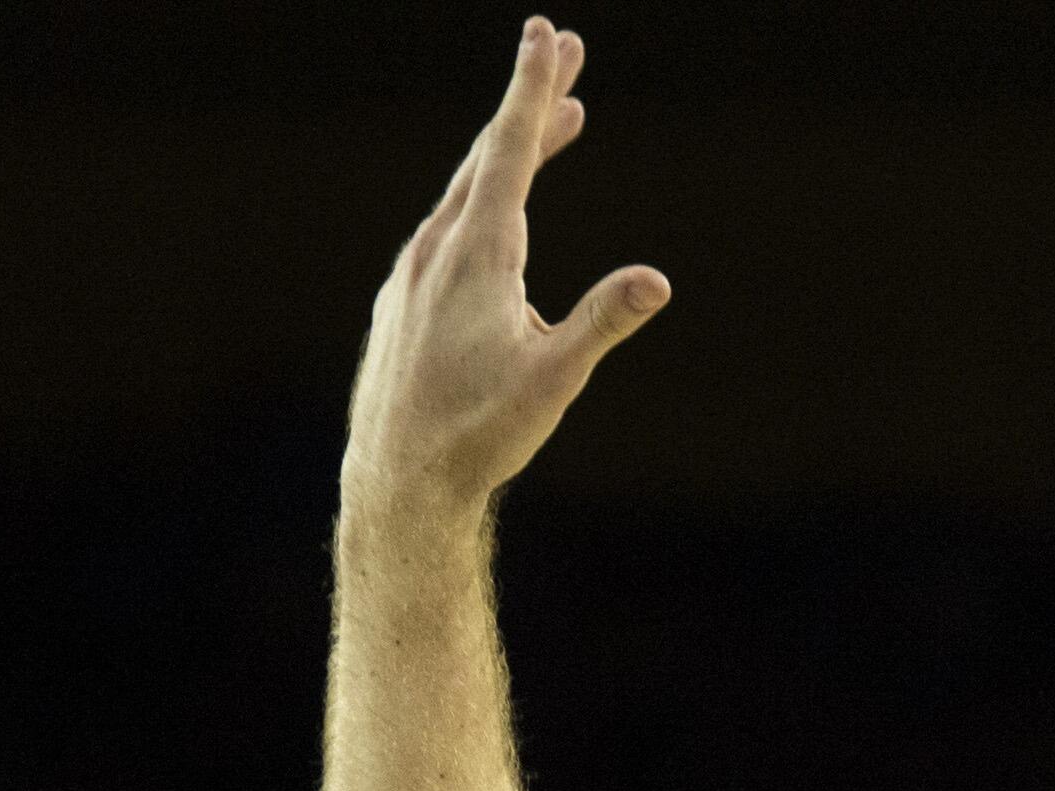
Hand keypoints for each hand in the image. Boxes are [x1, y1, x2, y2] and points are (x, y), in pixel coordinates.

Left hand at [340, 21, 669, 540]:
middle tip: (564, 54)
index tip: (548, 34)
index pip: (508, 150)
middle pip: (488, 157)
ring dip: (509, 157)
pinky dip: (478, 204)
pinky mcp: (401, 302)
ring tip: (549, 130)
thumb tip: (656, 282)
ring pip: (465, 194)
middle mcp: (437, 249)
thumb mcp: (554, 381)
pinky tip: (492, 223)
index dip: (532, 89)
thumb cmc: (478, 434)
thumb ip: (601, 322)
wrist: (397, 481)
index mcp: (478, 254)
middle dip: (532, 105)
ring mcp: (412, 274)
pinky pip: (445, 230)